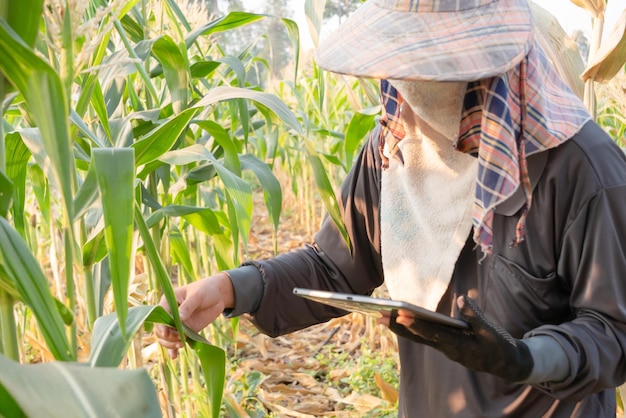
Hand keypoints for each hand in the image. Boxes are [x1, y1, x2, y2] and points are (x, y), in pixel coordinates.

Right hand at [155, 272, 233, 358]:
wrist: (218, 295)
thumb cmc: (206, 289)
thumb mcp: (197, 295)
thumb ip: (188, 306)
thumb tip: (179, 319)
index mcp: (168, 302)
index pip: (159, 316)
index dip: (161, 325)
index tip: (167, 332)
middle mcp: (169, 314)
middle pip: (160, 329)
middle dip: (167, 337)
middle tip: (179, 338)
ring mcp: (177, 324)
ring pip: (166, 338)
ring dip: (170, 344)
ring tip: (181, 344)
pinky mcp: (186, 331)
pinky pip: (177, 341)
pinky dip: (174, 349)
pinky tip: (174, 356)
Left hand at [385, 295, 533, 381]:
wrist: (506, 364)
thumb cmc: (500, 346)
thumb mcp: (492, 332)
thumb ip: (476, 316)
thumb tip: (462, 299)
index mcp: (459, 346)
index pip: (433, 334)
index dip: (416, 325)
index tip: (400, 315)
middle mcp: (448, 349)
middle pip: (419, 337)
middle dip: (399, 327)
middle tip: (378, 316)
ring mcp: (446, 348)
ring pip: (419, 338)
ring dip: (400, 328)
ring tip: (381, 317)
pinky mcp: (446, 345)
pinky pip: (425, 337)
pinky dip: (411, 329)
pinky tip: (399, 321)